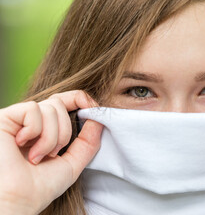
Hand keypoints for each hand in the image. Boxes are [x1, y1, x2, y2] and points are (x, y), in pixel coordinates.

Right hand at [0, 90, 102, 214]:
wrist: (17, 201)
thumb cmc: (40, 187)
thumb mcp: (73, 162)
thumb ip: (88, 141)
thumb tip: (99, 117)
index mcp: (45, 128)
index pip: (64, 101)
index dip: (80, 99)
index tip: (93, 110)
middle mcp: (30, 121)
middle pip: (59, 103)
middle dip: (65, 131)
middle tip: (54, 153)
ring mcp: (17, 119)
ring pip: (50, 108)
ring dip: (51, 137)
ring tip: (37, 156)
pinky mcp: (4, 117)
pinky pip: (32, 109)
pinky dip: (35, 130)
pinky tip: (22, 146)